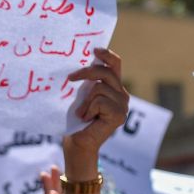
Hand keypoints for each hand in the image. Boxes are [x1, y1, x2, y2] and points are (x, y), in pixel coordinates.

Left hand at [62, 47, 128, 169]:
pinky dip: (88, 109)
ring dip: (85, 101)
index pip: (115, 64)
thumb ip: (89, 81)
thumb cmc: (76, 121)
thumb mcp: (82, 95)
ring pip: (100, 88)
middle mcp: (122, 95)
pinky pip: (99, 101)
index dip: (107, 55)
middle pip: (106, 72)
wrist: (77, 143)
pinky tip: (87, 119)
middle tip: (70, 79)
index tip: (95, 50)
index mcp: (114, 88)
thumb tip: (84, 62)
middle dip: (85, 73)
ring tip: (82, 114)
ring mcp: (123, 105)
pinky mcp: (119, 115)